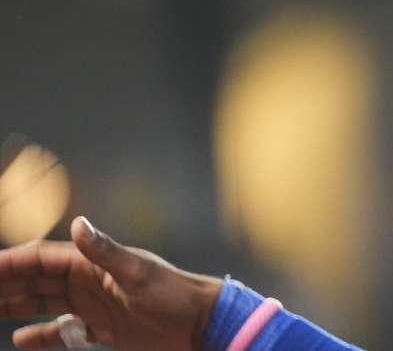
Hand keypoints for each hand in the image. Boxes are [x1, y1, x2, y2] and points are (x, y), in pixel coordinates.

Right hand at [0, 217, 222, 350]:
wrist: (201, 324)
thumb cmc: (175, 295)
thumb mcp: (138, 273)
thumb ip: (105, 251)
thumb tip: (77, 224)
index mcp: (94, 264)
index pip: (41, 259)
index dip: (10, 262)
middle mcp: (89, 281)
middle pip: (36, 281)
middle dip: (6, 284)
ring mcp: (94, 305)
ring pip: (44, 304)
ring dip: (16, 306)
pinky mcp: (103, 328)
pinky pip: (63, 332)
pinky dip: (43, 336)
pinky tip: (21, 339)